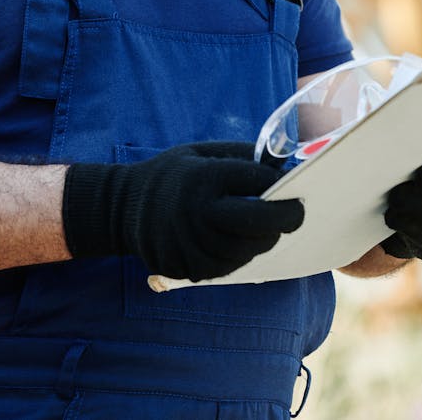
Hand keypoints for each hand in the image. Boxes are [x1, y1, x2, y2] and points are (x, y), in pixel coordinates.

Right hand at [62, 141, 303, 281]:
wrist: (123, 209)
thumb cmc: (172, 174)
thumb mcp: (202, 152)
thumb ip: (241, 156)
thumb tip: (284, 168)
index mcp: (203, 178)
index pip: (258, 184)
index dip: (283, 188)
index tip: (298, 189)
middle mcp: (198, 215)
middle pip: (260, 224)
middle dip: (286, 219)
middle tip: (296, 214)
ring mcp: (193, 246)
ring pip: (249, 250)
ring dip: (263, 239)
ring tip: (264, 225)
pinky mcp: (190, 270)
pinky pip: (230, 266)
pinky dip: (241, 253)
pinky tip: (238, 239)